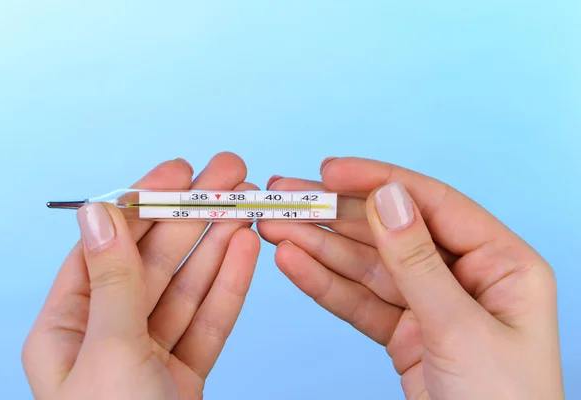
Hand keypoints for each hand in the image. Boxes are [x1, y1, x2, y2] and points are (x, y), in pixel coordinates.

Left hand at [23, 152, 259, 399]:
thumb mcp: (108, 355)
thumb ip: (114, 281)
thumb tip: (101, 211)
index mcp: (68, 327)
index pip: (108, 244)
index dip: (144, 201)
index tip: (178, 172)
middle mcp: (107, 335)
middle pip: (156, 259)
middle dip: (194, 214)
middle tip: (229, 176)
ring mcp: (149, 354)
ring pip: (189, 285)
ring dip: (218, 243)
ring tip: (247, 205)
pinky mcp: (185, 373)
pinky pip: (210, 319)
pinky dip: (230, 284)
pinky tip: (246, 250)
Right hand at [258, 157, 563, 399]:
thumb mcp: (461, 330)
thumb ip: (418, 263)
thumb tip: (388, 197)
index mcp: (502, 263)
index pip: (431, 204)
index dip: (376, 182)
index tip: (330, 172)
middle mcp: (466, 275)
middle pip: (390, 232)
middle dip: (335, 216)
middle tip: (287, 199)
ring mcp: (432, 304)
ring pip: (366, 266)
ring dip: (319, 247)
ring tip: (274, 228)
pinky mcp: (405, 332)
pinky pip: (360, 301)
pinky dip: (325, 284)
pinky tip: (294, 264)